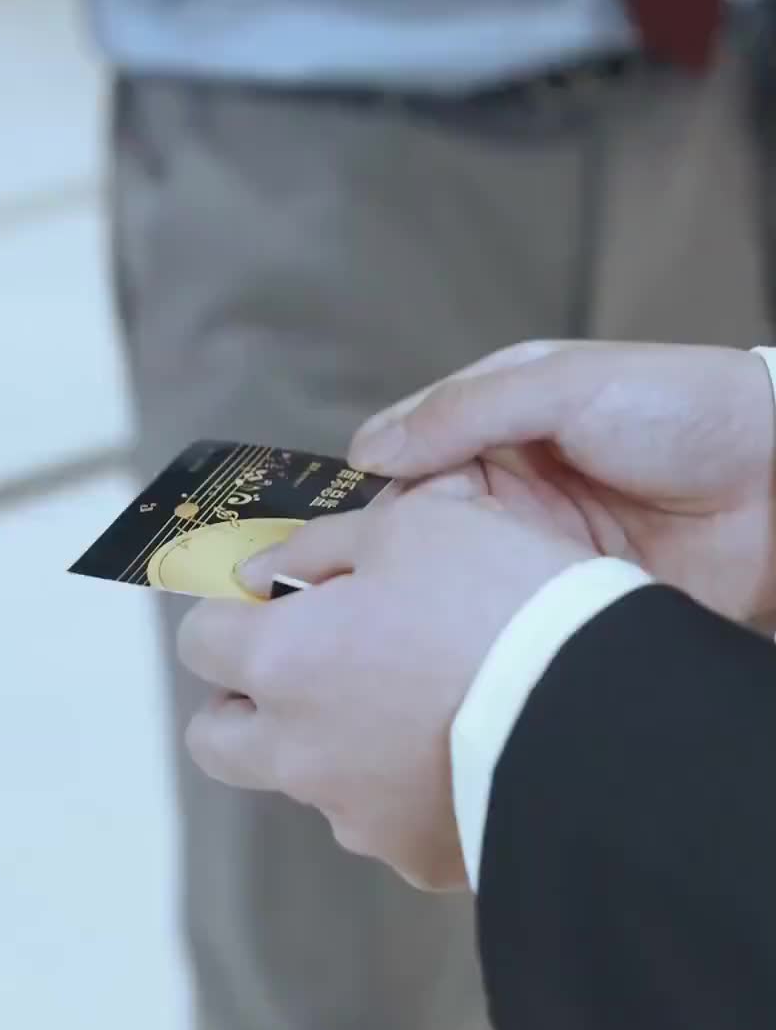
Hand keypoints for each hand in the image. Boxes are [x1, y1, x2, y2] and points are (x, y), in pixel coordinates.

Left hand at [179, 487, 589, 889]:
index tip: (274, 602)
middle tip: (312, 667)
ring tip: (421, 704)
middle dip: (245, 704)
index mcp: (283, 661)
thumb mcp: (418, 524)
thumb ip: (324, 546)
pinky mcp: (417, 859)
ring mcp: (356, 816)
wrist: (603, 714)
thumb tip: (266, 573)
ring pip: (309, 782)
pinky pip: (389, 822)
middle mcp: (298, 750)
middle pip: (218, 739)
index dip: (231, 615)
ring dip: (336, 746)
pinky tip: (468, 748)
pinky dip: (410, 790)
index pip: (199, 642)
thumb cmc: (504, 601)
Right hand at [351, 343, 775, 625]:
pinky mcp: (567, 601)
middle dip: (395, 556)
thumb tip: (371, 451)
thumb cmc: (683, 409)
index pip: (409, 459)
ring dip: (436, 599)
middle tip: (370, 586)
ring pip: (456, 581)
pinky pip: (509, 621)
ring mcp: (537, 548)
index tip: (346, 530)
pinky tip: (460, 645)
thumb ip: (468, 410)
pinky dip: (485, 632)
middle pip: (422, 528)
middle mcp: (511, 489)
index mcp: (499, 423)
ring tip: (406, 621)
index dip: (377, 493)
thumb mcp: (566, 384)